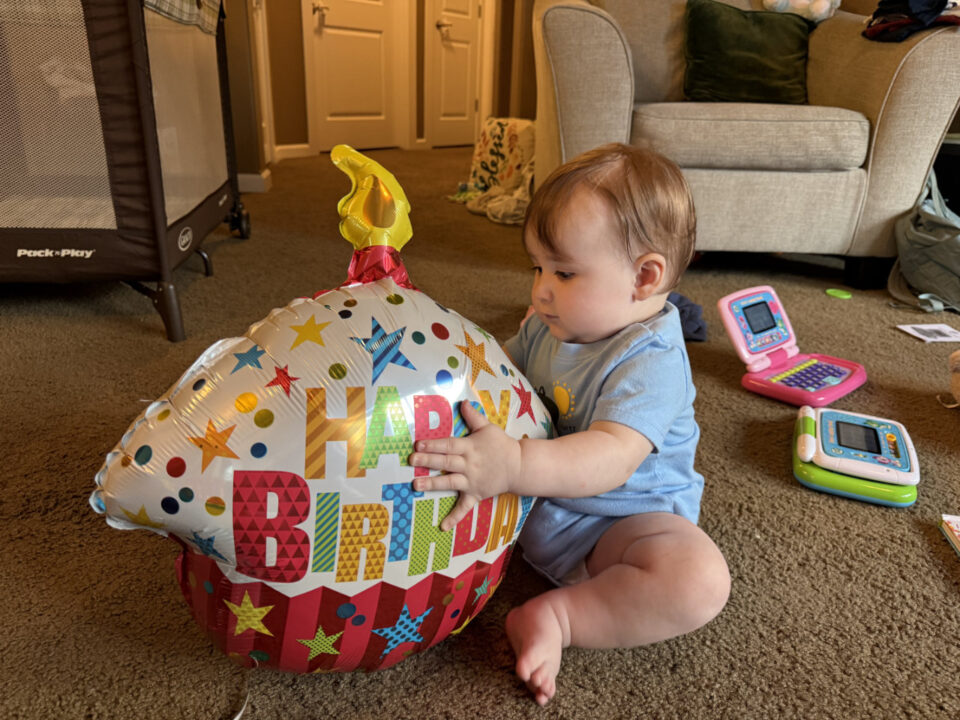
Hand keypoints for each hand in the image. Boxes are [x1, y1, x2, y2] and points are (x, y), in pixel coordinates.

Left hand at [409, 401, 521, 530]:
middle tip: (412, 460)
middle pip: (446, 462)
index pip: (449, 444)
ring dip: (432, 483)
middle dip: (428, 460)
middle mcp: (469, 464)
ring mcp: (472, 481)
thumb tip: (462, 402)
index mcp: (470, 447)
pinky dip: (454, 517)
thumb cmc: (501, 445)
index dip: (433, 444)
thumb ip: (473, 417)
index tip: (418, 444)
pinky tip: (442, 526)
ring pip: (450, 482)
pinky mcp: (475, 494)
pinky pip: (464, 507)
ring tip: (416, 484)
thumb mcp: (488, 427)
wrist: (519, 466)